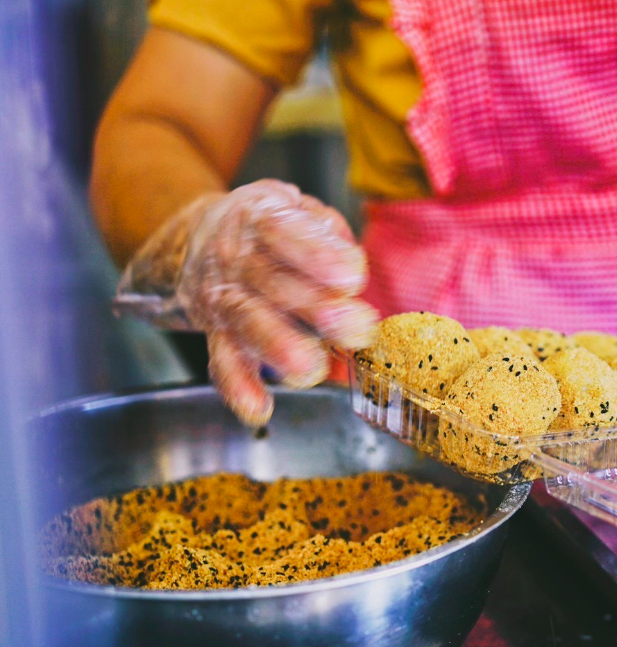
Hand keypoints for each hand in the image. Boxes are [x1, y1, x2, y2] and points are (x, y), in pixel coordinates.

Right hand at [115, 179, 377, 425]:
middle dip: (315, 308)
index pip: (285, 231)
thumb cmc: (270, 226)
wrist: (200, 236)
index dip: (317, 253)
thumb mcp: (298, 208)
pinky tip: (258, 408)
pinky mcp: (216, 333)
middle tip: (356, 327)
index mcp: (260, 217)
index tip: (352, 275)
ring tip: (310, 369)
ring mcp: (222, 297)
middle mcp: (235, 258)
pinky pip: (223, 360)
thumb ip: (326, 235)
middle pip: (271, 282)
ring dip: (277, 348)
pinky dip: (238, 386)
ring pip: (246, 321)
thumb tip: (349, 271)